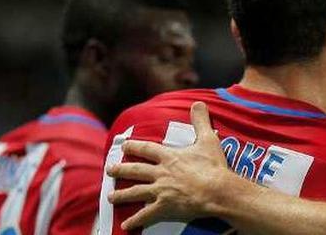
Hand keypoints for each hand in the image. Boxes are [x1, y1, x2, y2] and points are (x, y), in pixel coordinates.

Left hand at [106, 101, 233, 229]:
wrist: (217, 190)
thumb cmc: (213, 166)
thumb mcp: (208, 139)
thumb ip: (201, 121)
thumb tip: (198, 103)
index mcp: (169, 157)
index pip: (147, 149)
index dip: (134, 147)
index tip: (124, 145)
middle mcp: (161, 173)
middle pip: (136, 170)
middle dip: (121, 169)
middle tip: (109, 169)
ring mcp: (161, 191)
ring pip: (136, 191)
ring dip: (122, 194)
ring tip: (110, 196)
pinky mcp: (165, 207)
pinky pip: (146, 214)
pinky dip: (136, 220)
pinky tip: (126, 225)